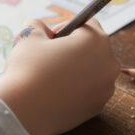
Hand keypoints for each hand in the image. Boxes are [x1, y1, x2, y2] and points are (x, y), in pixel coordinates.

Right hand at [0, 18, 119, 134]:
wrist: (26, 111)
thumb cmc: (28, 69)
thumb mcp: (29, 36)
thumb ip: (38, 26)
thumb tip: (41, 29)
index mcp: (95, 40)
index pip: (88, 24)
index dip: (67, 27)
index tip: (51, 38)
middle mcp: (108, 63)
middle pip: (94, 48)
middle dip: (74, 49)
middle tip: (50, 56)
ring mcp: (106, 88)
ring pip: (93, 71)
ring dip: (77, 69)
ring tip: (52, 76)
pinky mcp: (98, 107)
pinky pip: (90, 91)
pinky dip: (77, 89)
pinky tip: (56, 92)